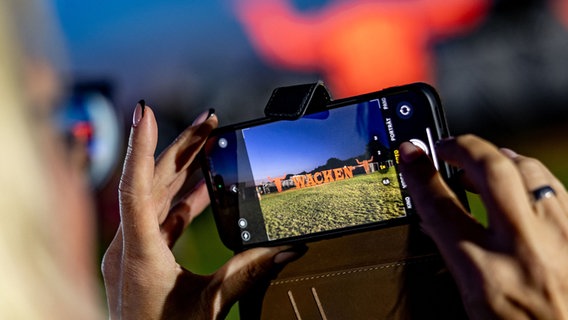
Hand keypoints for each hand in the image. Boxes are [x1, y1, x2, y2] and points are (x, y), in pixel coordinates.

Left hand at [102, 102, 300, 318]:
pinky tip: (202, 189)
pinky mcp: (141, 260)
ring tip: (208, 145)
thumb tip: (286, 248)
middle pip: (151, 184)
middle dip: (181, 148)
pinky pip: (158, 220)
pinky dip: (180, 202)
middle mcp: (128, 248)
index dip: (142, 146)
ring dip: (181, 171)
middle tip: (208, 121)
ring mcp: (131, 254)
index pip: (135, 188)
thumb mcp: (210, 306)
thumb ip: (248, 273)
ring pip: (154, 199)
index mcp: (139, 256)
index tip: (146, 111)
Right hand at [399, 135, 567, 318]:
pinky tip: (522, 180)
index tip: (410, 155)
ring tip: (484, 160)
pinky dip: (532, 176)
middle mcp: (525, 249)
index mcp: (486, 273)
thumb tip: (436, 220)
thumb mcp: (473, 299)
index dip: (420, 173)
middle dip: (463, 147)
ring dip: (501, 158)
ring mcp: (562, 238)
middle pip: (490, 170)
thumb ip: (454, 255)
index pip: (441, 206)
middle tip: (446, 146)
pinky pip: (556, 187)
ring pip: (529, 170)